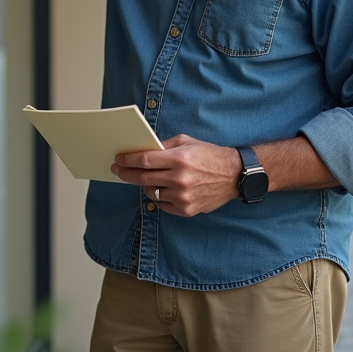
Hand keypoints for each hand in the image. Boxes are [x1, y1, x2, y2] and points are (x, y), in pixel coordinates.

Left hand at [111, 134, 241, 216]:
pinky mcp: (187, 209)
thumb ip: (164, 146)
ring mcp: (183, 196)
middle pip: (143, 178)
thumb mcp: (187, 142)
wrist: (234, 175)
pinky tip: (166, 188)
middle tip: (117, 170)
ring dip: (146, 185)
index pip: (144, 160)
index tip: (118, 159)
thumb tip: (141, 150)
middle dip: (126, 173)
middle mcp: (180, 179)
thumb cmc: (209, 155)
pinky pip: (163, 204)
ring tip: (151, 178)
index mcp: (180, 159)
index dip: (128, 160)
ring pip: (151, 193)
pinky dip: (161, 196)